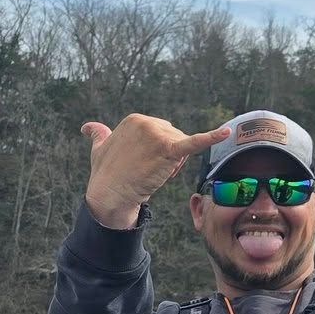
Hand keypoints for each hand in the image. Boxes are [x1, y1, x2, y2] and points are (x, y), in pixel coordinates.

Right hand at [81, 114, 231, 229]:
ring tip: (153, 173)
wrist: (109, 194)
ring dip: (173, 164)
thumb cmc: (105, 174)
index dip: (157, 151)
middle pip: (175, 138)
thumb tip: (87, 127)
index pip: (164, 133)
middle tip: (147, 171)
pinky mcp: (168, 150)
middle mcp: (147, 122)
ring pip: (182, 147)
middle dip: (167, 157)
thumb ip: (98, 135)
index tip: (142, 163)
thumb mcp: (99, 149)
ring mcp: (158, 135)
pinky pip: (193, 143)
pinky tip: (226, 132)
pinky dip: (211, 137)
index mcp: (135, 119)